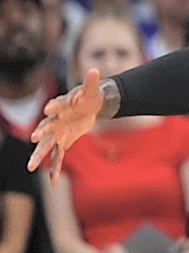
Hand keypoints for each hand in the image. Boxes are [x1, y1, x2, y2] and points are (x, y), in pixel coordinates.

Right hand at [29, 69, 103, 183]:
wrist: (89, 107)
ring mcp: (57, 133)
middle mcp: (55, 121)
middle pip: (46, 127)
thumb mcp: (91, 90)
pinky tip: (53, 182)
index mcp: (61, 106)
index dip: (53, 107)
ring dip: (39, 155)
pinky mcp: (63, 142)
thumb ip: (91, 82)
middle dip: (41, 133)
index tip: (48, 110)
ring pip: (46, 145)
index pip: (55, 106)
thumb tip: (94, 70)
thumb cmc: (88, 97)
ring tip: (30, 167)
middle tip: (35, 138)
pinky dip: (55, 168)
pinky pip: (58, 157)